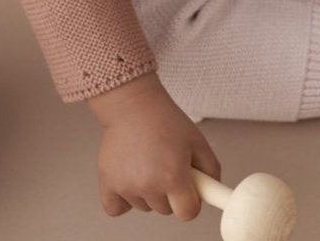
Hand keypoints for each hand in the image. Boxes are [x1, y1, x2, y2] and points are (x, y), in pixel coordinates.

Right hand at [93, 80, 220, 220]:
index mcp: (173, 176)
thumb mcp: (197, 140)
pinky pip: (116, 209)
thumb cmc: (164, 119)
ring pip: (144, 207)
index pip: (188, 213)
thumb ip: (210, 169)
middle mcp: (149, 186)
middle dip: (170, 193)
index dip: (191, 201)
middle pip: (166, 210)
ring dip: (148, 192)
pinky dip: (124, 200)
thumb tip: (211, 191)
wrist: (133, 105)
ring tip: (149, 161)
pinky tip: (130, 179)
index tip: (189, 190)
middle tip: (167, 164)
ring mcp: (127, 187)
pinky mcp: (108, 184)